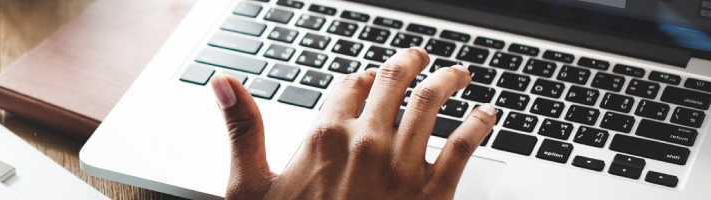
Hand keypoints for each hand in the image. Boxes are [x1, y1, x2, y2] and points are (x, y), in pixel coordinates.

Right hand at [211, 48, 497, 198]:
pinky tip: (486, 115)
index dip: (361, 76)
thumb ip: (243, 128)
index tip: (369, 78)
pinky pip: (464, 145)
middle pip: (394, 82)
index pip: (349, 84)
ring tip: (458, 75)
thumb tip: (224, 82)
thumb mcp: (251, 186)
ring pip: (432, 103)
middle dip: (409, 63)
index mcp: (323, 136)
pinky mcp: (433, 192)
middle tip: (419, 59)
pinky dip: (480, 123)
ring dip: (449, 81)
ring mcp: (402, 166)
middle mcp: (365, 143)